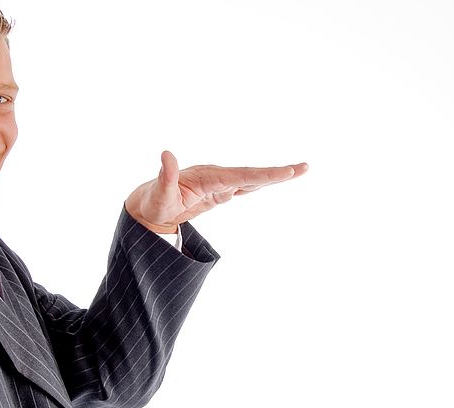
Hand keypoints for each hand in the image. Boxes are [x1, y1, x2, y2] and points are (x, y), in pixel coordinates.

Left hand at [124, 150, 307, 233]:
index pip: (240, 176)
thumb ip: (166, 175)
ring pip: (251, 179)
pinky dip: (261, 182)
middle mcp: (216, 176)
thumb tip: (166, 154)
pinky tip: (276, 180)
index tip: (284, 173)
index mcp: (206, 177)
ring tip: (299, 170)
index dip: (263, 175)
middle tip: (303, 168)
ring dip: (274, 176)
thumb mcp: (158, 193)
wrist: (150, 206)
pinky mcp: (219, 191)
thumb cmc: (153, 202)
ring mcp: (219, 183)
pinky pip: (245, 186)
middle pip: (251, 175)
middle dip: (277, 173)